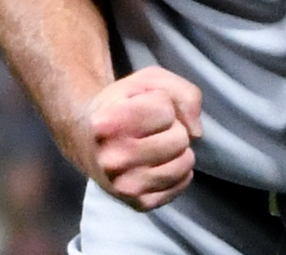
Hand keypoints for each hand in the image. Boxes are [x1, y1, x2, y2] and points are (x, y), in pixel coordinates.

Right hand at [79, 66, 203, 210]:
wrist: (88, 141)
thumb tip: (197, 132)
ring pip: (185, 162)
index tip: (141, 107)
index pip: (164, 108)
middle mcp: (111, 159)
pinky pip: (183, 183)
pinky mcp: (139, 203)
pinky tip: (159, 162)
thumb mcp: (148, 82)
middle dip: (173, 127)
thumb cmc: (123, 105)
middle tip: (150, 129)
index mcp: (105, 124)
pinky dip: (179, 169)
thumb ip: (183, 92)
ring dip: (179, 149)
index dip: (161, 103)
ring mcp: (124, 186)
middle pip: (179, 138)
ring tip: (155, 144)